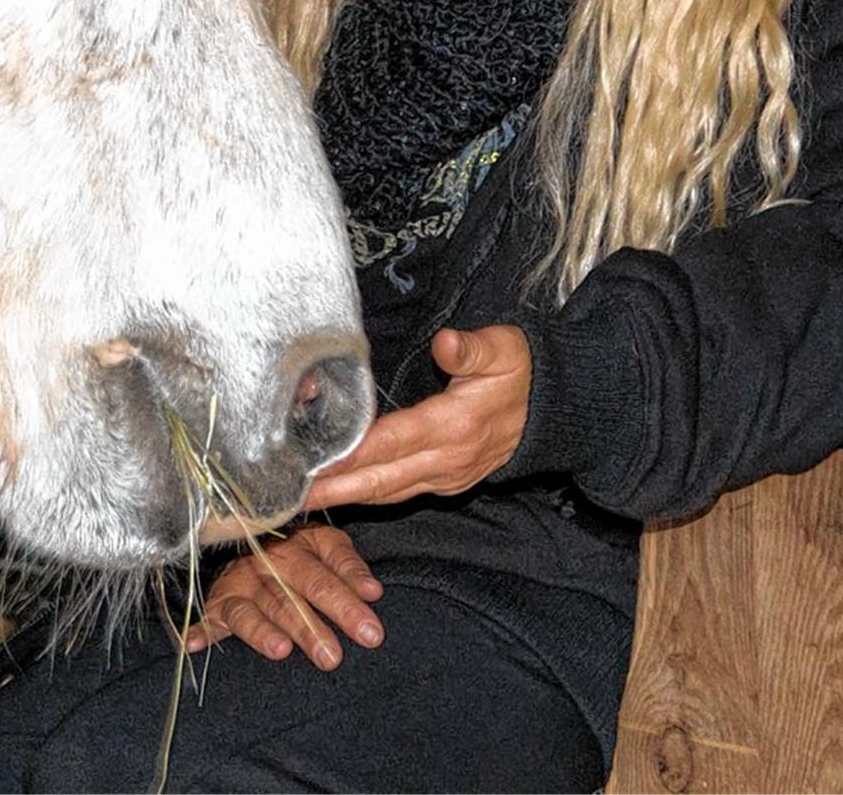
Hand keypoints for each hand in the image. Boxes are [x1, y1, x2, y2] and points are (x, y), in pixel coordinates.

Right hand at [185, 524, 384, 669]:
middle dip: (311, 627)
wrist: (250, 530)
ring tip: (282, 650)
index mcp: (297, 547)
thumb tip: (374, 592)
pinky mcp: (218, 603)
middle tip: (332, 657)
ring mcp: (240, 584)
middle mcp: (265, 564)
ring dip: (264, 631)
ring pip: (253, 609)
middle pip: (290, 597)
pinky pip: (208, 617)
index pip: (324, 577)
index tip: (371, 632)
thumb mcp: (327, 545)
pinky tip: (194, 645)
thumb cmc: (298, 549)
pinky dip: (201, 631)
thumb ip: (349, 567)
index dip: (348, 603)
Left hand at [304, 324, 531, 510]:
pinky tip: (344, 493)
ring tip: (304, 498)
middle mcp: (447, 460)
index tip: (314, 463)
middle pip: (381, 479)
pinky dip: (370, 495)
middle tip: (289, 496)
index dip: (352, 455)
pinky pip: (401, 493)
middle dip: (334, 489)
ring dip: (347, 497)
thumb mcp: (503, 349)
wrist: (553, 410)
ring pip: (389, 492)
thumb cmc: (522, 371)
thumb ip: (471, 348)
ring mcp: (448, 476)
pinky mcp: (449, 482)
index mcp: (454, 425)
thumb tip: (444, 344)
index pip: (392, 443)